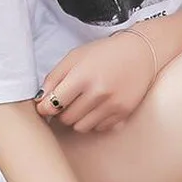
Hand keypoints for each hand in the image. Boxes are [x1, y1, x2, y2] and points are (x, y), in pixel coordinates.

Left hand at [36, 31, 157, 132]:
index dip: (45, 108)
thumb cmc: (105, 54)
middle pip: (66, 118)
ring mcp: (111, 106)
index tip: (44, 107)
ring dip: (76, 120)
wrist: (140, 55)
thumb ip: (55, 77)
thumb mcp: (75, 57)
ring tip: (80, 106)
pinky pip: (99, 128)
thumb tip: (41, 98)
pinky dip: (93, 121)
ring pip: (81, 127)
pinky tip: (96, 108)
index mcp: (82, 76)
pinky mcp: (122, 114)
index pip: (54, 104)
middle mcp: (97, 93)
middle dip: (61, 113)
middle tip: (65, 104)